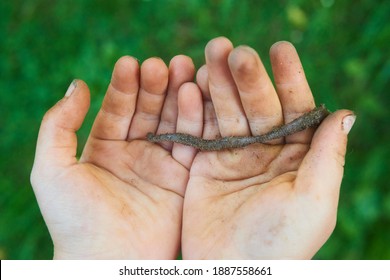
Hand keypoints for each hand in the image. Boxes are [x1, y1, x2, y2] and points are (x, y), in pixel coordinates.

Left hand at [30, 55, 200, 258]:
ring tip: (182, 68)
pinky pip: (191, 143)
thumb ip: (58, 124)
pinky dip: (194, 119)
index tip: (131, 63)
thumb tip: (77, 83)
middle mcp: (136, 153)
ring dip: (177, 95)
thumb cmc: (74, 219)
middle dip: (155, 85)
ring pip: (172, 121)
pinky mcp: (183, 178)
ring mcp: (161, 164)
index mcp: (106, 148)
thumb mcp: (51, 168)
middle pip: (148, 110)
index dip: (124, 85)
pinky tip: (193, 95)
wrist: (108, 262)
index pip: (118, 108)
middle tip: (163, 62)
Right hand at [181, 37, 354, 258]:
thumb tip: (344, 112)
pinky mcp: (204, 163)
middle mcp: (266, 150)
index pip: (296, 108)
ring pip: (227, 111)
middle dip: (247, 77)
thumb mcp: (315, 201)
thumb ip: (328, 156)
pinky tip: (190, 84)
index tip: (279, 48)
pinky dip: (194, 109)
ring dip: (218, 83)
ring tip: (210, 53)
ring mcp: (233, 155)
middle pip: (257, 105)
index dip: (289, 78)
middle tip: (234, 49)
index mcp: (296, 156)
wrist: (231, 271)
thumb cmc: (281, 243)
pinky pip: (199, 131)